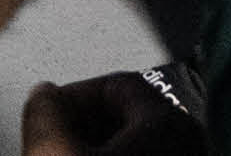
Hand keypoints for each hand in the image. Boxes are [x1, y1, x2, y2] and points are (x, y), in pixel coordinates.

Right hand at [21, 70, 204, 154]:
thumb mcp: (52, 149)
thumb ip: (42, 107)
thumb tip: (44, 94)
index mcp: (170, 125)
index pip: (114, 83)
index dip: (72, 93)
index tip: (49, 108)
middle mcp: (188, 145)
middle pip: (124, 114)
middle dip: (82, 121)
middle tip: (55, 136)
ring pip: (131, 142)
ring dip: (93, 144)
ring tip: (66, 153)